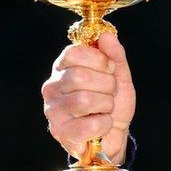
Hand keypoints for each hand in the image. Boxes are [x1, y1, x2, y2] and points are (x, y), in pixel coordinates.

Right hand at [42, 32, 135, 163]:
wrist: (114, 135)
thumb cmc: (111, 103)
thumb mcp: (118, 76)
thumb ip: (114, 55)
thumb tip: (107, 35)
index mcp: (63, 68)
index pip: (74, 52)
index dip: (99, 60)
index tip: (109, 69)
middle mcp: (52, 87)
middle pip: (80, 76)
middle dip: (106, 85)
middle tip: (110, 92)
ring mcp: (54, 111)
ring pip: (85, 100)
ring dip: (107, 105)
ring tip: (105, 109)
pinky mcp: (61, 133)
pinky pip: (91, 124)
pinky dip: (105, 124)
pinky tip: (101, 124)